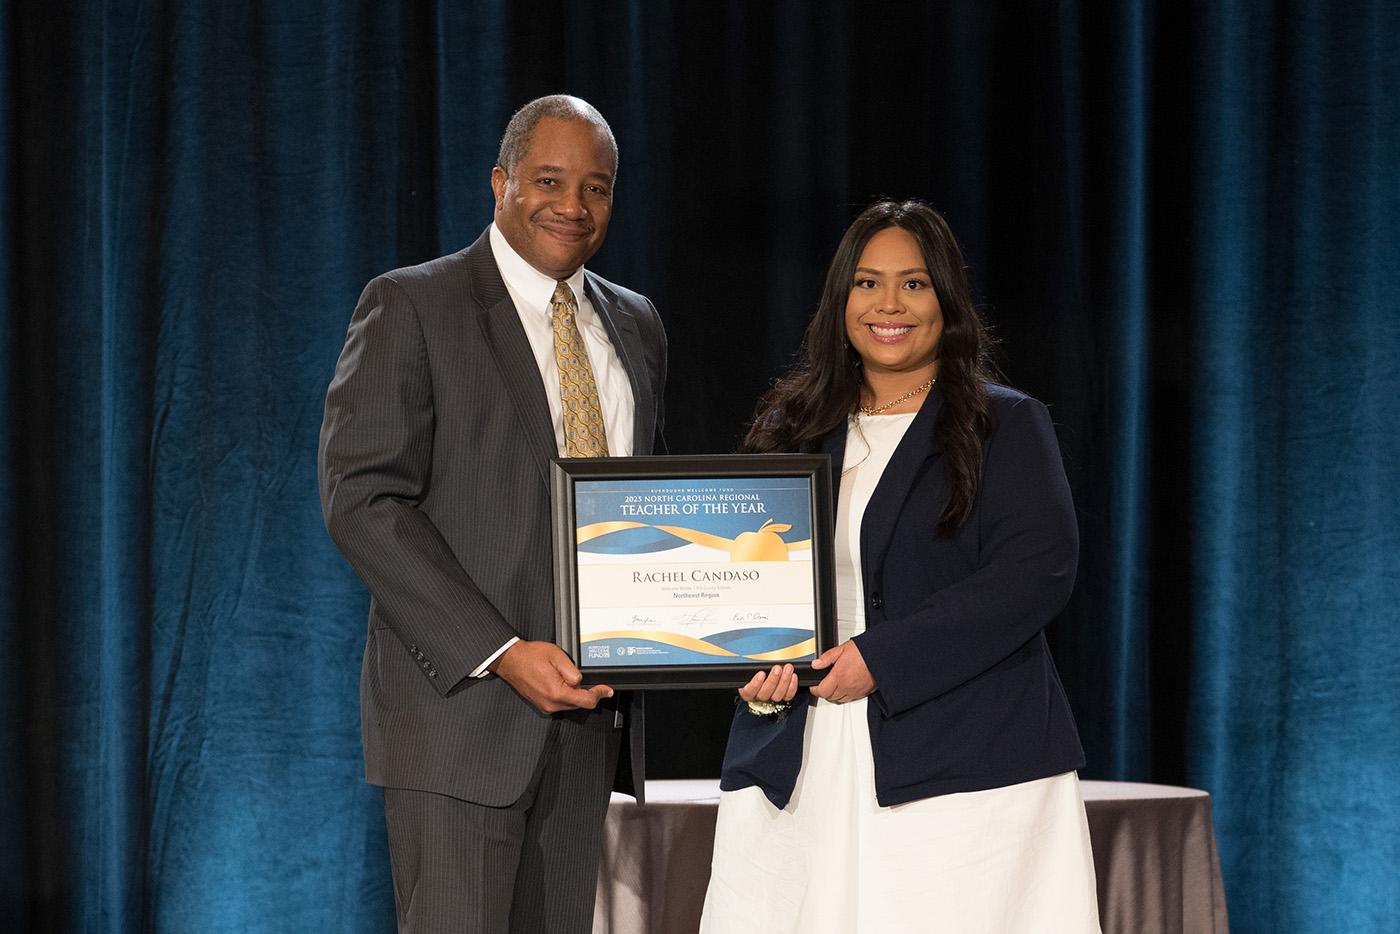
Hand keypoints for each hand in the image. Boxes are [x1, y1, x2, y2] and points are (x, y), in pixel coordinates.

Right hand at [489, 640, 612, 713]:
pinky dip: (566, 694)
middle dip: (587, 692)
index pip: (586, 701)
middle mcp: (551, 703)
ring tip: (567, 676)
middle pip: (580, 704)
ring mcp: (545, 706)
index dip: (599, 694)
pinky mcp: (542, 704)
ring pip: (571, 704)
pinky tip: (561, 681)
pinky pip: (561, 702)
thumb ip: (573, 671)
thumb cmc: (530, 656)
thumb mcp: (557, 656)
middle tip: (591, 680)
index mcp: (556, 692)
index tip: (606, 690)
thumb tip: (581, 681)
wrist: (510, 660)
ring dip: (576, 693)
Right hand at [738, 663, 797, 704]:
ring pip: (777, 695)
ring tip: (788, 668)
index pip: (748, 692)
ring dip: (784, 681)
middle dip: (773, 680)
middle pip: (764, 694)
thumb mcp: (752, 667)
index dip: (755, 684)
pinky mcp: (783, 698)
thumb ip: (751, 665)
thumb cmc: (758, 670)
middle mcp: (759, 697)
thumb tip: (748, 654)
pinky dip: (792, 686)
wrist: (767, 675)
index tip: (761, 673)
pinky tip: (793, 676)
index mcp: (748, 691)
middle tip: (777, 668)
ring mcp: (771, 698)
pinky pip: (788, 695)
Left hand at [808, 640, 874, 703]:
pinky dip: (845, 696)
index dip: (815, 689)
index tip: (814, 686)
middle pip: (830, 697)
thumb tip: (816, 664)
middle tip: (822, 684)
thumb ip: (826, 658)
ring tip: (833, 686)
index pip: (822, 691)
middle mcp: (847, 687)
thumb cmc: (864, 651)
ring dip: (834, 695)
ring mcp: (856, 691)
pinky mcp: (864, 693)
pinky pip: (850, 699)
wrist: (881, 655)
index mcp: (839, 677)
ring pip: (839, 700)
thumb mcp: (841, 650)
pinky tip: (845, 687)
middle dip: (824, 692)